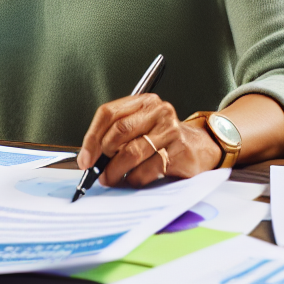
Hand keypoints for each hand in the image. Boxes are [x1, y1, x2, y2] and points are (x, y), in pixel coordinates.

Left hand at [77, 93, 222, 187]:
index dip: (92, 136)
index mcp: (143, 101)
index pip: (109, 113)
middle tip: (96, 172)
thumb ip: (117, 136)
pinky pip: (147, 169)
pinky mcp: (178, 151)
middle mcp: (158, 111)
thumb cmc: (163, 139)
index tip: (84, 158)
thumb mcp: (141, 128)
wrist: (199, 148)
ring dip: (115, 171)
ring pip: (132, 152)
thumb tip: (89, 158)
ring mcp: (170, 130)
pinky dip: (134, 179)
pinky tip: (132, 181)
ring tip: (110, 180)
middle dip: (102, 156)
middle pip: (119, 131)